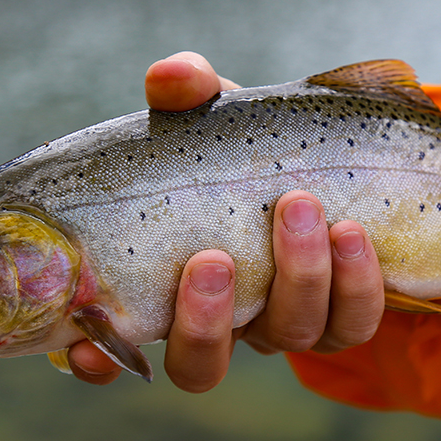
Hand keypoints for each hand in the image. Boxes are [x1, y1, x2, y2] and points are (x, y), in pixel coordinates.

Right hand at [68, 52, 385, 388]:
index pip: (114, 349)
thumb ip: (187, 94)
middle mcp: (223, 322)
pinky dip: (355, 284)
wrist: (338, 163)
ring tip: (299, 206)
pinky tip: (353, 233)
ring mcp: (283, 324)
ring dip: (294, 277)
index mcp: (167, 286)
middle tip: (212, 258)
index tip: (85, 343)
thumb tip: (170, 76)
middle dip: (204, 322)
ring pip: (284, 337)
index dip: (95, 361)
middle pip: (199, 364)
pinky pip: (351, 325)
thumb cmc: (247, 147)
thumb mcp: (213, 117)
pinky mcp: (344, 318)